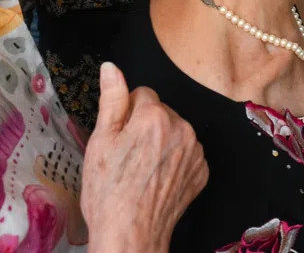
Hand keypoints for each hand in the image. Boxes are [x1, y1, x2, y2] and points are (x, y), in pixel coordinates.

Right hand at [83, 62, 207, 252]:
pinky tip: (157, 179)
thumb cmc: (109, 193)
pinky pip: (187, 152)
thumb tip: (111, 67)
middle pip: (161, 112)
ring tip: (142, 170)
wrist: (130, 237)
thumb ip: (111, 99)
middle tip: (128, 156)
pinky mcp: (202, 171)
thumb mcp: (101, 143)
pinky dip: (175, 160)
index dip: (127, 114)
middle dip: (146, 126)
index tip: (120, 136)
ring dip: (162, 142)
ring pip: (175, 131)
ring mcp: (195, 151)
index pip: (142, 94)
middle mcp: (182, 127)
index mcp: (155, 116)